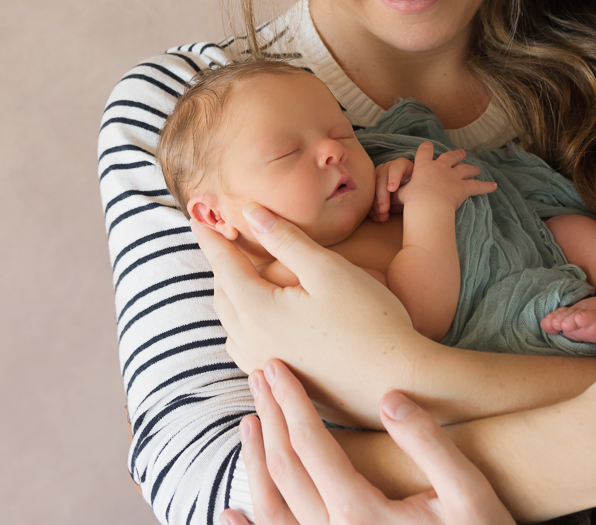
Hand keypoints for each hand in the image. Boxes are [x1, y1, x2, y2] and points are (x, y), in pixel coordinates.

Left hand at [190, 203, 428, 425]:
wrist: (398, 382)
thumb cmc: (369, 319)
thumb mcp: (327, 269)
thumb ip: (285, 239)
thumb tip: (251, 213)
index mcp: (257, 311)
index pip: (223, 265)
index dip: (211, 238)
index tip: (198, 217)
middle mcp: (251, 343)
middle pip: (223, 294)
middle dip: (221, 265)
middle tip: (222, 241)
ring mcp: (264, 367)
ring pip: (232, 323)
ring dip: (231, 295)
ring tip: (240, 274)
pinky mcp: (281, 382)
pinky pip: (246, 346)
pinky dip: (245, 322)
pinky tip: (261, 316)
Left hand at [220, 360, 514, 524]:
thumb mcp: (469, 491)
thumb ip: (428, 444)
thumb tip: (390, 398)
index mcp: (360, 512)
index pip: (311, 444)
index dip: (291, 401)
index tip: (275, 366)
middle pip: (286, 469)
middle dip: (271, 417)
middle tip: (258, 375)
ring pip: (273, 508)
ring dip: (255, 463)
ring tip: (248, 423)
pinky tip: (232, 511)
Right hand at [372, 158, 412, 221]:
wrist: (414, 196)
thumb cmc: (417, 191)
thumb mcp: (416, 190)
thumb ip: (409, 191)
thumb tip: (402, 198)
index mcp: (403, 165)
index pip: (397, 166)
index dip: (394, 177)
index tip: (392, 189)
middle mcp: (389, 168)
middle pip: (382, 177)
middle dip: (382, 195)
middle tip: (384, 209)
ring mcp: (380, 176)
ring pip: (373, 186)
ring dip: (375, 203)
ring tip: (380, 216)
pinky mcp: (373, 186)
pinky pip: (369, 196)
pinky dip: (372, 207)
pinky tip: (375, 217)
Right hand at [395, 142, 493, 210]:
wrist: (427, 204)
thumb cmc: (412, 200)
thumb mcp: (400, 194)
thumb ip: (398, 192)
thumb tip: (387, 196)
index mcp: (423, 166)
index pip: (424, 152)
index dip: (426, 148)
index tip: (428, 145)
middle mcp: (440, 167)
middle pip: (449, 157)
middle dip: (455, 154)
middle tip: (461, 152)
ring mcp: (453, 176)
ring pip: (464, 169)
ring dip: (471, 168)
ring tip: (476, 168)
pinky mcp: (463, 187)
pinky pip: (477, 186)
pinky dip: (486, 186)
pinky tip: (493, 186)